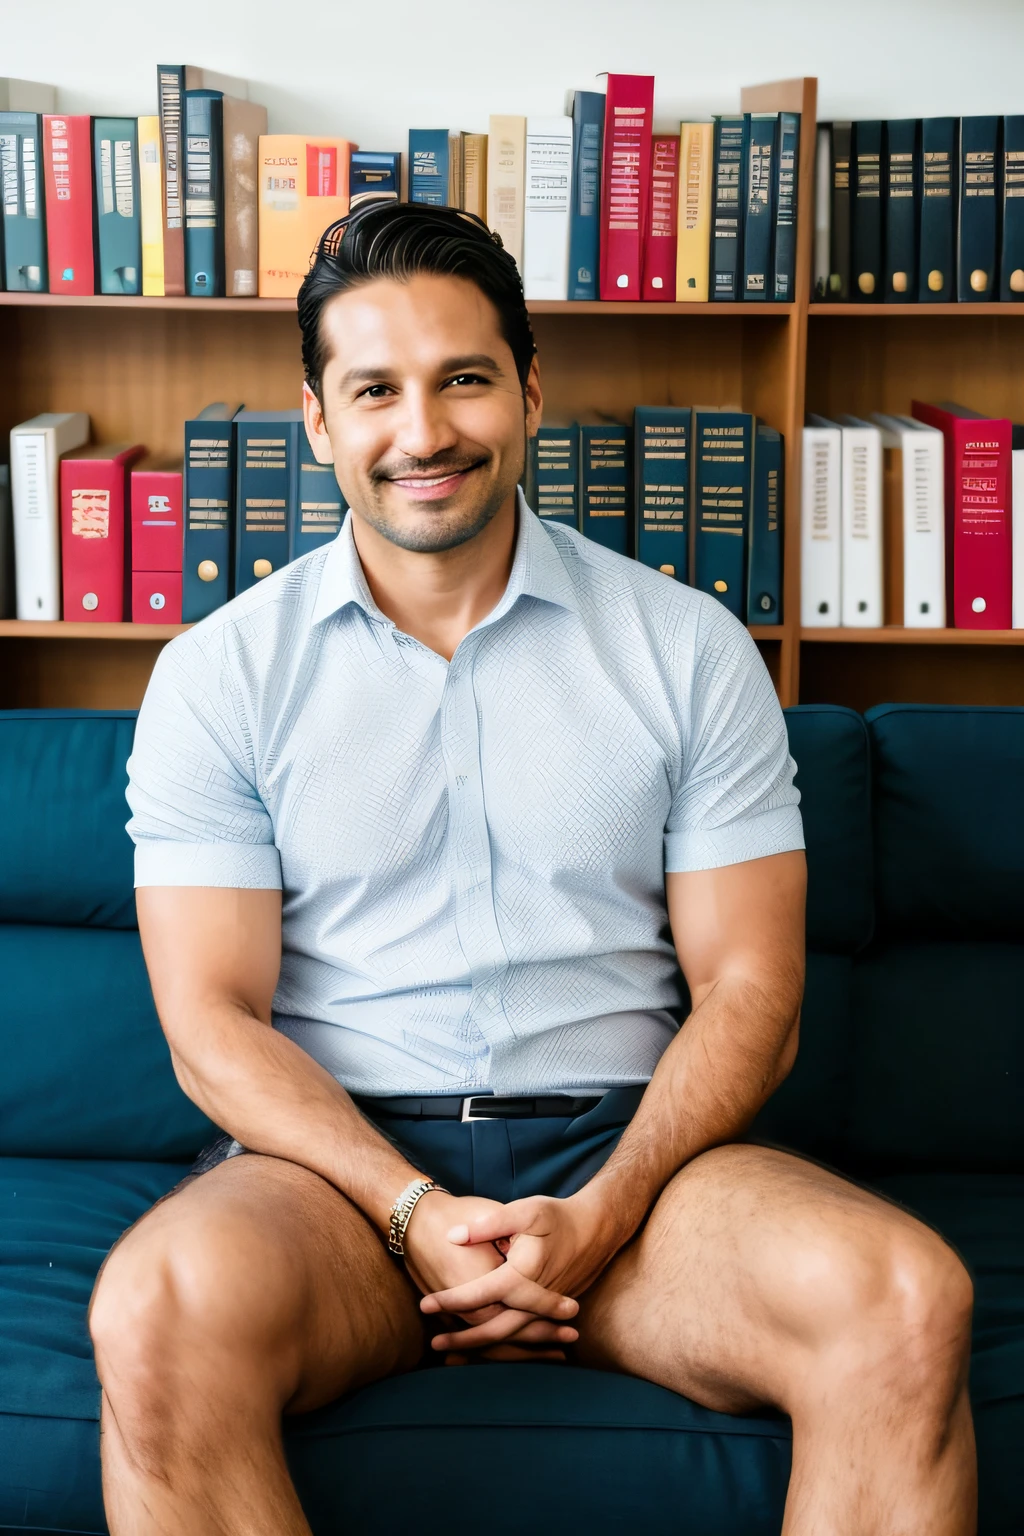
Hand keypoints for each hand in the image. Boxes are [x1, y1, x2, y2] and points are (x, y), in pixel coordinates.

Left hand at [403, 1191, 579, 1360]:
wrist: (596, 1229)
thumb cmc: (557, 1217)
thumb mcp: (524, 1211)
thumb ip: (488, 1224)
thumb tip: (453, 1236)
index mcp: (521, 1277)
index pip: (479, 1295)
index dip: (450, 1300)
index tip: (424, 1305)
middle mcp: (532, 1301)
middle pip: (493, 1330)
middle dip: (463, 1340)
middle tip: (435, 1345)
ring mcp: (542, 1311)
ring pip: (509, 1337)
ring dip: (481, 1347)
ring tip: (453, 1356)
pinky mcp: (549, 1312)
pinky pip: (522, 1334)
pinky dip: (503, 1345)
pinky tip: (484, 1350)